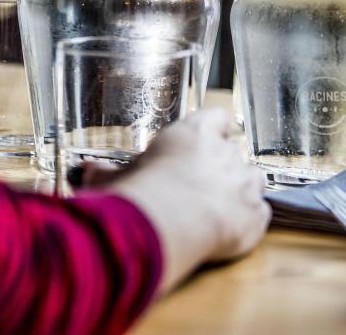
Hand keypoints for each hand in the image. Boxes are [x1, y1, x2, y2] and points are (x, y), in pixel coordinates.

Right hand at [93, 108, 269, 292]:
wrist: (167, 222)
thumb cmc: (143, 190)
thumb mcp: (119, 177)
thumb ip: (106, 173)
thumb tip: (84, 173)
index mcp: (196, 133)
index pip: (217, 117)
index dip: (215, 127)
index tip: (211, 134)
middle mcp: (226, 153)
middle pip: (235, 149)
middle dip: (223, 164)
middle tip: (202, 182)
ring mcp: (245, 183)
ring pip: (254, 177)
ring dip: (242, 188)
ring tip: (222, 205)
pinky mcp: (256, 216)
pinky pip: (261, 212)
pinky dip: (251, 219)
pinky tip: (235, 228)